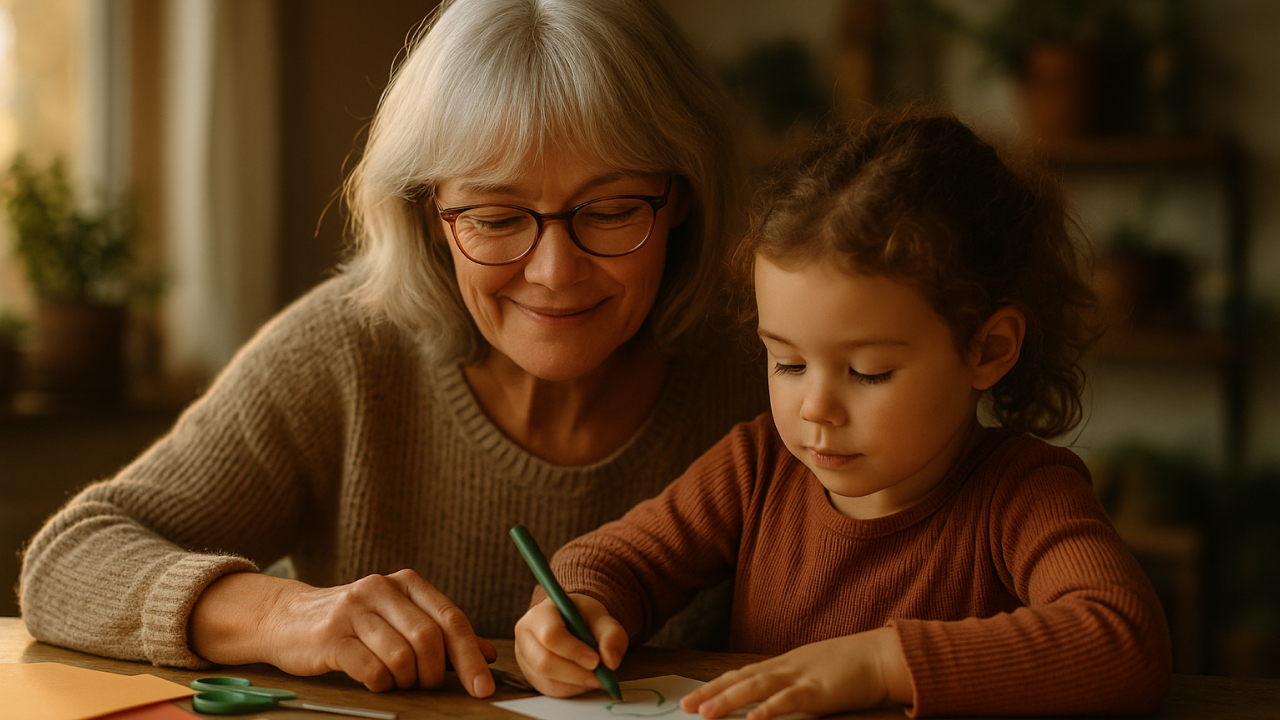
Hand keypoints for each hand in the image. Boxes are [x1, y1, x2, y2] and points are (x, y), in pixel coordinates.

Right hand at [189, 570, 497, 695]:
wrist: (287, 618)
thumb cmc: (353, 623)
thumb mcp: (399, 619)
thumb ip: (442, 634)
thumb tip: (488, 654)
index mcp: (406, 583)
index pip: (451, 619)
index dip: (471, 657)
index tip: (483, 688)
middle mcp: (381, 589)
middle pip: (430, 639)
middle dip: (436, 673)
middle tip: (428, 686)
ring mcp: (353, 610)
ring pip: (402, 655)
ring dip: (406, 680)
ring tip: (397, 682)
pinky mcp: (329, 636)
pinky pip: (370, 668)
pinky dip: (380, 682)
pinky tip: (375, 681)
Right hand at [514, 594, 627, 696]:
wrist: (573, 623)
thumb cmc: (583, 618)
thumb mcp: (601, 618)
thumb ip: (610, 635)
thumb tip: (610, 661)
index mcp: (539, 614)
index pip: (550, 635)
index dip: (573, 651)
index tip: (596, 660)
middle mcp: (525, 636)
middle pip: (544, 661)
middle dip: (575, 673)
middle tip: (600, 676)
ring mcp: (525, 658)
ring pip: (547, 679)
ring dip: (576, 683)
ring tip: (597, 678)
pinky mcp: (531, 676)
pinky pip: (550, 690)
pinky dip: (572, 689)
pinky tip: (585, 681)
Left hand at [678, 628, 912, 719]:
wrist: (882, 656)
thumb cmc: (851, 667)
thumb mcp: (814, 673)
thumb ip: (791, 685)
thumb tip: (768, 702)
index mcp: (784, 664)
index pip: (742, 674)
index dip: (715, 685)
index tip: (692, 697)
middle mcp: (787, 667)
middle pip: (741, 679)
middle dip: (711, 692)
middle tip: (685, 707)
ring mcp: (802, 676)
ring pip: (757, 688)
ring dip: (729, 700)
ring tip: (705, 713)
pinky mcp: (819, 690)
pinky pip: (790, 700)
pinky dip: (770, 709)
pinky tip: (753, 718)